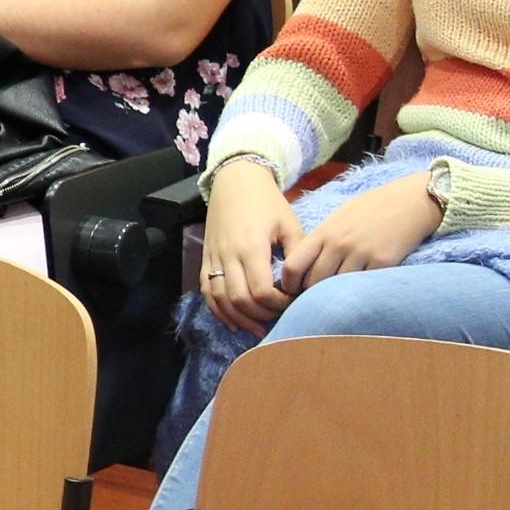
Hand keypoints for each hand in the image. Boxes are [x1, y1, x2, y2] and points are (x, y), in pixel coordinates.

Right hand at [197, 160, 305, 331]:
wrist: (235, 181)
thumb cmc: (267, 202)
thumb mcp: (290, 223)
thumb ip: (297, 254)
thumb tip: (303, 284)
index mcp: (251, 247)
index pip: (262, 291)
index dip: (279, 304)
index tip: (293, 302)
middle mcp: (228, 256)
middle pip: (240, 300)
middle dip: (262, 314)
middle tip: (279, 316)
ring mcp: (213, 259)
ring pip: (221, 300)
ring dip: (240, 318)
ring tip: (259, 328)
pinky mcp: (205, 259)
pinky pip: (207, 292)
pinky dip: (219, 311)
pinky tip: (234, 322)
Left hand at [281, 169, 442, 292]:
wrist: (411, 201)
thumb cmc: (371, 209)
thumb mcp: (338, 219)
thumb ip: (321, 241)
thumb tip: (301, 268)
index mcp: (324, 232)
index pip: (293, 265)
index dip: (288, 283)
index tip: (291, 290)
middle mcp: (339, 244)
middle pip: (312, 282)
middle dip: (309, 293)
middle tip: (313, 297)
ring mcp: (361, 254)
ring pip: (336, 287)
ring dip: (333, 294)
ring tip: (335, 295)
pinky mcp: (383, 263)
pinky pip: (362, 286)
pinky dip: (358, 290)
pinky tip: (360, 288)